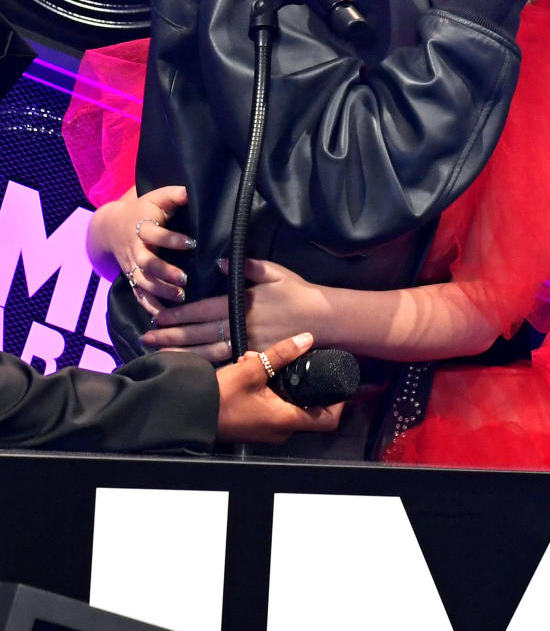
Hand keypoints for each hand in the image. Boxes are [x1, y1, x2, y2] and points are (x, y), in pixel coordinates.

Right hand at [90, 185, 194, 315]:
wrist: (110, 227)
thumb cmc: (142, 210)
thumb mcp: (156, 197)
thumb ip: (174, 194)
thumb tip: (191, 191)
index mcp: (142, 227)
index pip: (155, 234)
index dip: (172, 239)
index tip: (192, 243)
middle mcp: (135, 249)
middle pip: (147, 263)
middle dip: (165, 272)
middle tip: (184, 278)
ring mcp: (132, 266)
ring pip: (143, 282)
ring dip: (160, 291)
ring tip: (181, 297)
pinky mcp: (131, 278)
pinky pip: (139, 295)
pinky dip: (149, 307)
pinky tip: (164, 317)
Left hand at [141, 258, 319, 362]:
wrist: (322, 318)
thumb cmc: (297, 291)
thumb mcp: (274, 271)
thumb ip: (246, 266)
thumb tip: (219, 261)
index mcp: (240, 302)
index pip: (201, 309)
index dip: (178, 314)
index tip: (157, 317)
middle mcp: (239, 324)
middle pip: (198, 332)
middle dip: (170, 335)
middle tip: (146, 339)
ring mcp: (245, 343)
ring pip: (205, 351)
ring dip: (181, 353)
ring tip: (159, 355)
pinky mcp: (253, 357)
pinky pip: (224, 363)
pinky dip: (204, 366)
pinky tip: (189, 369)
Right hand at [214, 332, 343, 442]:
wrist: (189, 415)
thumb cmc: (220, 397)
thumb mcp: (251, 370)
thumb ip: (281, 354)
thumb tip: (307, 338)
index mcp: (286, 420)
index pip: (328, 419)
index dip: (338, 401)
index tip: (336, 378)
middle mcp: (281, 430)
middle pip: (306, 403)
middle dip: (297, 376)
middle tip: (286, 356)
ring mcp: (268, 429)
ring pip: (287, 399)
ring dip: (277, 377)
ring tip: (256, 358)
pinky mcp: (257, 424)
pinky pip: (272, 403)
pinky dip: (266, 385)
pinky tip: (248, 366)